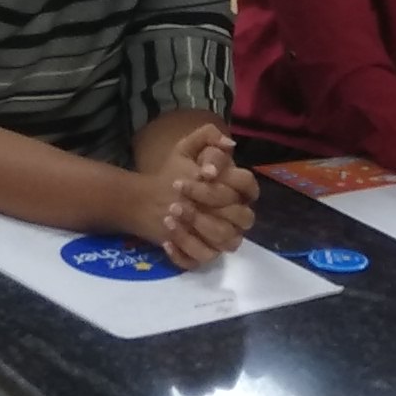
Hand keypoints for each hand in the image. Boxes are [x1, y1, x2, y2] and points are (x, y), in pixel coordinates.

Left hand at [135, 129, 256, 265]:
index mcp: (236, 190)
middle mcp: (236, 216)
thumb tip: (229, 145)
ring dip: (197, 226)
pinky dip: (184, 248)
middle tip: (177, 190)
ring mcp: (223, 238)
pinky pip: (203, 257)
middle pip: (240, 215)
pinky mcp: (205, 255)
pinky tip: (167, 238)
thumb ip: (207, 138)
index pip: (247, 185)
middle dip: (209, 201)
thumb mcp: (186, 149)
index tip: (201, 172)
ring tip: (170, 213)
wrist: (147, 200)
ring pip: (225, 239)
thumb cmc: (173, 174)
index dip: (228, 179)